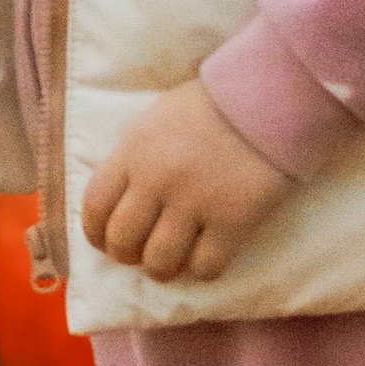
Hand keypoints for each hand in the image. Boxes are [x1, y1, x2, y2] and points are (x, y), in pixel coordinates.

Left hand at [82, 81, 293, 284]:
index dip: (95, 232)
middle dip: (125, 256)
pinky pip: (206, 266)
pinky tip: (208, 256)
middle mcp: (158, 180)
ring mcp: (195, 202)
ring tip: (171, 264)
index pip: (96, 205)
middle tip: (138, 257)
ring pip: (159, 261)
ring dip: (161, 269)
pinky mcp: (234, 220)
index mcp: (134, 151)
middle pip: (122, 239)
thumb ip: (134, 154)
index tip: (104, 241)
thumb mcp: (157, 117)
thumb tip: (119, 194)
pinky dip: (203, 269)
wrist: (270, 96)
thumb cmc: (212, 104)